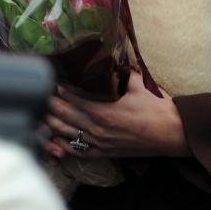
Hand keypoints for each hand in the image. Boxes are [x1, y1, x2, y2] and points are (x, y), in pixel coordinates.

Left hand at [46, 72, 189, 159]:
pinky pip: (79, 152)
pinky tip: (55, 141)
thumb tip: (113, 56)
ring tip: (40, 115)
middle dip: (51, 106)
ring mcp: (101, 143)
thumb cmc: (156, 108)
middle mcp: (99, 129)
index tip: (52, 81)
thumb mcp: (139, 84)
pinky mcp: (105, 153)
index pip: (75, 100)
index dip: (62, 91)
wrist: (171, 134)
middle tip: (39, 95)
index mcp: (105, 111)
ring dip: (53, 125)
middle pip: (67, 117)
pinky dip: (65, 146)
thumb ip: (123, 71)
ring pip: (69, 134)